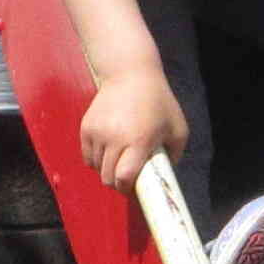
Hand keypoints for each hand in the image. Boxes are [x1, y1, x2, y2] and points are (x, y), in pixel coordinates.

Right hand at [78, 65, 187, 193]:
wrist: (130, 73)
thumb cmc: (158, 101)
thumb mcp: (177, 127)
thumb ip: (175, 154)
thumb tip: (164, 176)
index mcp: (139, 140)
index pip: (124, 178)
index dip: (128, 189)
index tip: (135, 189)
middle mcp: (115, 138)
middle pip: (107, 178)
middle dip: (117, 183)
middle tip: (128, 178)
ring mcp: (98, 133)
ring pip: (96, 168)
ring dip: (107, 170)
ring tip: (120, 160)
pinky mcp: (86, 127)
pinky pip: (88, 156)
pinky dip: (97, 160)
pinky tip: (109, 151)